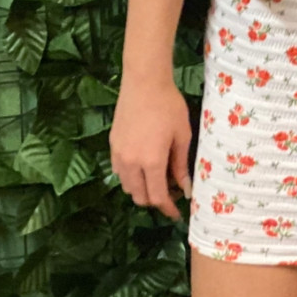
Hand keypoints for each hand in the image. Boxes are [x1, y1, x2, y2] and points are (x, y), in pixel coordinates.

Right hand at [109, 76, 194, 221]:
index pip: (157, 197)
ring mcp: (118, 155)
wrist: (144, 82)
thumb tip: (185, 189)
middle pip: (140, 196)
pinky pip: (119, 172)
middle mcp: (131, 164)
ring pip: (127, 186)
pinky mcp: (112, 146)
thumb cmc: (169, 105)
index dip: (167, 209)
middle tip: (171, 192)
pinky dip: (131, 177)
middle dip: (155, 200)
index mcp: (151, 162)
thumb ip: (181, 165)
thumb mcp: (181, 135)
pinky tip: (143, 165)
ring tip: (158, 178)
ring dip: (142, 189)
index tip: (177, 214)